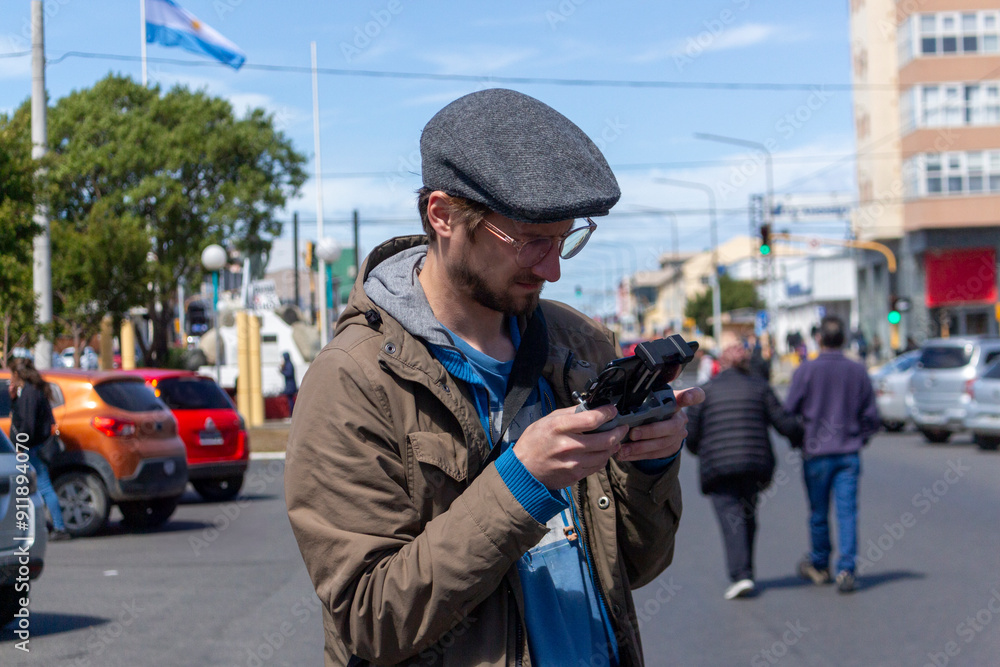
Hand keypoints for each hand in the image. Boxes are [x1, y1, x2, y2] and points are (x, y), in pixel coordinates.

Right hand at [512, 404, 628, 489]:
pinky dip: (604, 457)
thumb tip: (590, 407)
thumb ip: (570, 413)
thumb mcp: (547, 420)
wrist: (524, 470)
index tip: (612, 410)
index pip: (592, 419)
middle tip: (622, 426)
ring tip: (615, 439)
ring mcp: (573, 463)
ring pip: (605, 454)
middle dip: (618, 431)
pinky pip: (598, 465)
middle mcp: (568, 445)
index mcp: (559, 427)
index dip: (607, 413)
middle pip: (605, 439)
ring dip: (614, 445)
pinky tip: (603, 451)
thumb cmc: (534, 442)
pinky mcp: (576, 475)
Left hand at [615, 386, 704, 462]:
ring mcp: (679, 435)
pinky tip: (625, 455)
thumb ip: (645, 395)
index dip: (691, 396)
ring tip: (623, 449)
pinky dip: (638, 455)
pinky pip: (655, 454)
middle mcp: (681, 419)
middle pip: (672, 427)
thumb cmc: (652, 406)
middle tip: (632, 434)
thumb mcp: (651, 397)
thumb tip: (626, 395)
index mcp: (677, 402)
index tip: (686, 397)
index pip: (693, 396)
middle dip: (650, 431)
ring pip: (662, 444)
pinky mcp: (672, 448)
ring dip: (640, 448)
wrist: (658, 423)